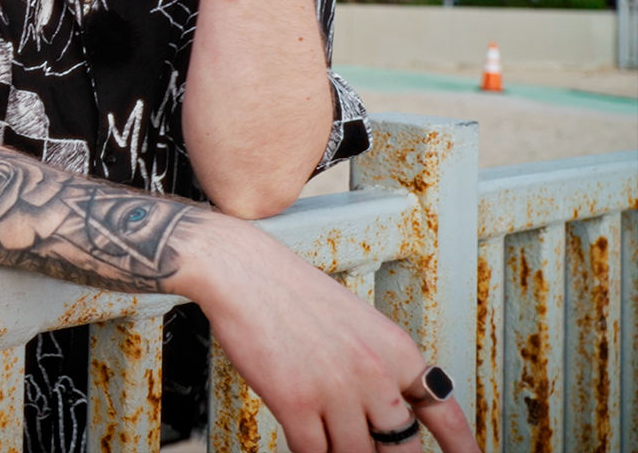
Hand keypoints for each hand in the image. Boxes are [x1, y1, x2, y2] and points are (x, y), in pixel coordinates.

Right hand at [182, 220, 476, 452]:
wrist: (241, 269)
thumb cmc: (289, 291)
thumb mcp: (354, 321)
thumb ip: (376, 366)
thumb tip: (380, 413)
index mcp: (396, 349)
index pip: (442, 411)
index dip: (462, 446)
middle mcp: (375, 374)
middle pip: (401, 448)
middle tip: (374, 451)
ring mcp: (337, 391)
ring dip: (340, 451)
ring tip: (326, 434)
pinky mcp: (296, 403)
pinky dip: (310, 451)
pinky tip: (305, 439)